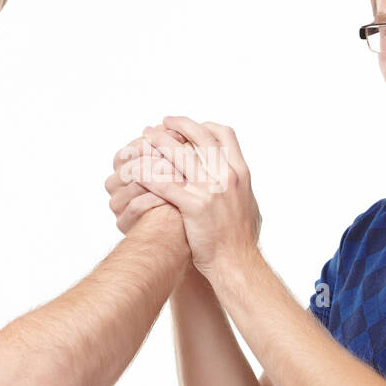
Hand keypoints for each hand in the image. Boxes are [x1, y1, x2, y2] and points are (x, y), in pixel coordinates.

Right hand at [105, 133, 171, 233]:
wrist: (181, 230)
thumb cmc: (181, 194)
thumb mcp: (177, 165)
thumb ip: (172, 146)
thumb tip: (177, 128)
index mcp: (122, 165)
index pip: (130, 149)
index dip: (154, 142)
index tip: (179, 138)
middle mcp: (115, 183)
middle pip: (130, 165)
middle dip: (156, 159)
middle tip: (180, 156)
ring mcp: (117, 203)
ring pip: (132, 184)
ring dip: (157, 178)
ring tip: (181, 176)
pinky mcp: (122, 223)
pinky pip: (135, 207)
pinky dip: (154, 200)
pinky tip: (172, 198)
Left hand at [120, 116, 261, 278]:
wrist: (237, 263)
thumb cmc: (242, 240)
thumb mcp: (249, 205)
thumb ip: (240, 188)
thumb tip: (237, 179)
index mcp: (241, 173)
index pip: (223, 135)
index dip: (203, 126)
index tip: (188, 127)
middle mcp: (227, 176)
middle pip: (199, 137)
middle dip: (179, 126)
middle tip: (162, 123)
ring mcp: (211, 190)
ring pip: (179, 155)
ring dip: (159, 142)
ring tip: (144, 138)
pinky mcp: (194, 206)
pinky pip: (164, 183)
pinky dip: (148, 173)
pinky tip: (136, 170)